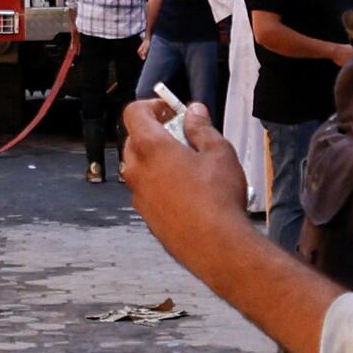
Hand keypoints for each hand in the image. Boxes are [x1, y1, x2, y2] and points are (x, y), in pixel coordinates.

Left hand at [119, 96, 247, 263]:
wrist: (217, 247)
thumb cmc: (218, 199)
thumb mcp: (218, 152)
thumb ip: (201, 128)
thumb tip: (194, 113)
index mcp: (151, 148)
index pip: (134, 113)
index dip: (150, 105)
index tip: (168, 110)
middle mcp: (137, 171)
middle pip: (134, 140)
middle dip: (155, 133)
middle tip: (182, 135)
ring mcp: (139, 197)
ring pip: (140, 168)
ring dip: (157, 161)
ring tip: (188, 165)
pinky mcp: (147, 217)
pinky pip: (148, 192)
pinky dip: (160, 185)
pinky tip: (187, 192)